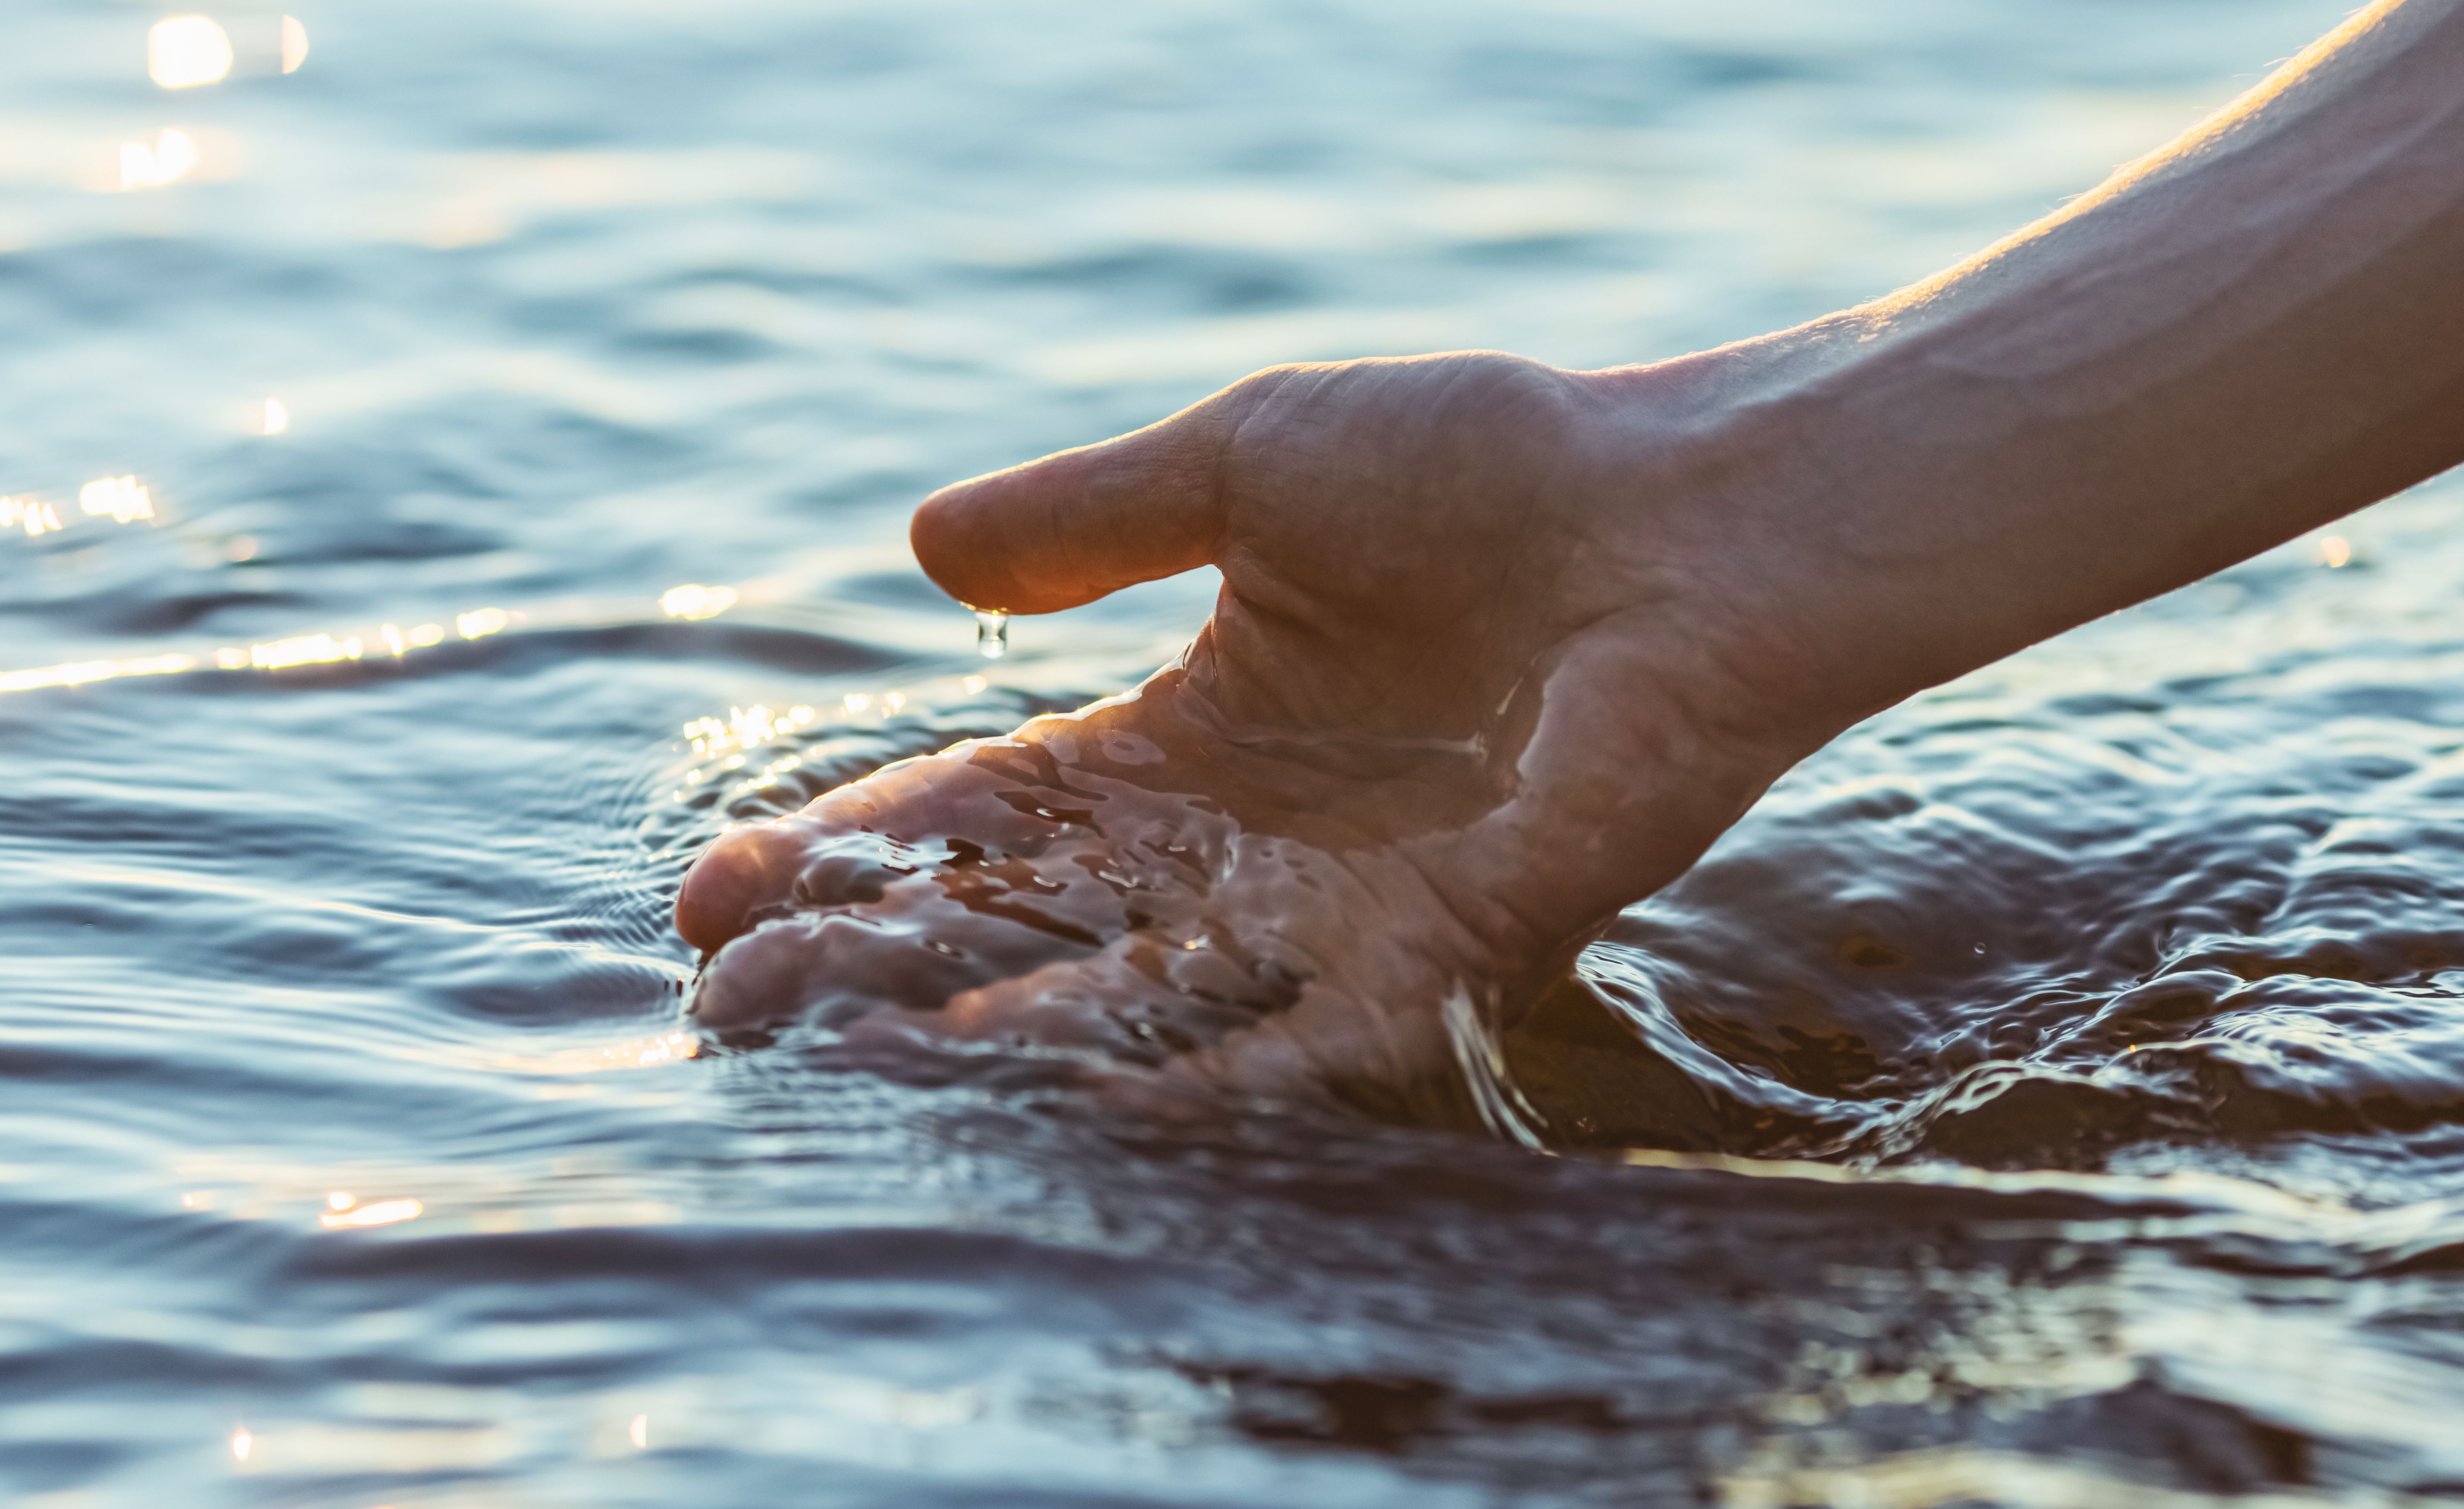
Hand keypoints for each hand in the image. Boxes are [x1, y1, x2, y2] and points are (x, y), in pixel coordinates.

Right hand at [673, 351, 1841, 1107]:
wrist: (1685, 519)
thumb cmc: (1485, 467)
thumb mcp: (1248, 463)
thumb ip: (1095, 516)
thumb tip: (920, 552)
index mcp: (1193, 728)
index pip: (991, 811)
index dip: (861, 848)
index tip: (727, 885)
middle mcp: (1248, 840)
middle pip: (1033, 928)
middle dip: (883, 969)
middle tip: (738, 1006)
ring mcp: (1340, 908)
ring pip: (1143, 1002)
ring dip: (1012, 1037)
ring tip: (876, 1062)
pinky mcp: (1446, 952)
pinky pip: (1313, 1044)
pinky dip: (1216, 1082)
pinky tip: (1107, 1109)